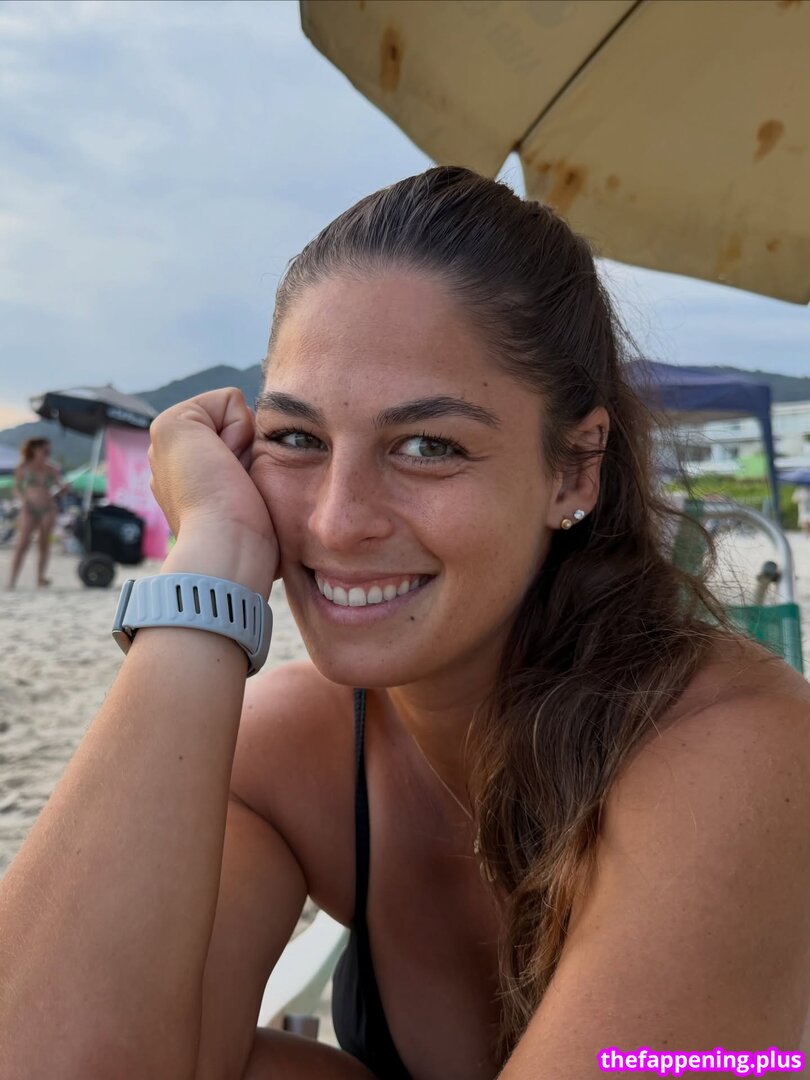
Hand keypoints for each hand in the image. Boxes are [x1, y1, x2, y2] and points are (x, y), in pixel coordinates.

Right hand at [148, 389, 279, 586]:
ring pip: (235, 415)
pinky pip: (231, 400)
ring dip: (246, 446)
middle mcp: (172, 460)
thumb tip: (263, 468)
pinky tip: (226, 465)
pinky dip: (240, 430)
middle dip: (248, 452)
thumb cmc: (250, 542)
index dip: (253, 464)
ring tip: (231, 480)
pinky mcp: (170, 423)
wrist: (229, 551)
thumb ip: (251, 478)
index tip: (241, 497)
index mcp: (189, 481)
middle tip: (236, 489)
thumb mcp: (253, 503)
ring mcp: (166, 442)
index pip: (240, 446)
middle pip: (238, 428)